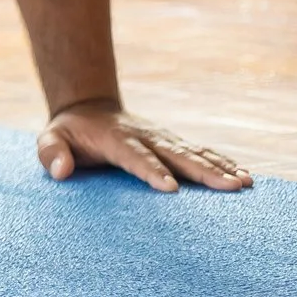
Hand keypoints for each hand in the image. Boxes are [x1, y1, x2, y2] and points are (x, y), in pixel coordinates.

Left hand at [37, 101, 251, 192]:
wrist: (90, 108)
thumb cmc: (70, 132)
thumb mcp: (50, 138)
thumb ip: (51, 153)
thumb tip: (61, 172)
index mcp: (116, 139)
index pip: (136, 157)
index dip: (152, 171)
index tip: (171, 189)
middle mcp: (146, 137)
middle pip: (176, 155)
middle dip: (204, 171)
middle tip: (230, 187)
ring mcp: (163, 138)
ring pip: (195, 152)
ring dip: (221, 167)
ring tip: (245, 184)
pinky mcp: (173, 143)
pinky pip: (201, 152)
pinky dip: (223, 162)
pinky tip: (245, 176)